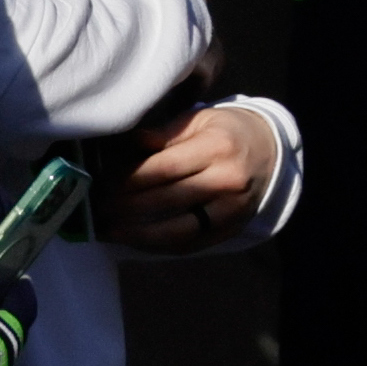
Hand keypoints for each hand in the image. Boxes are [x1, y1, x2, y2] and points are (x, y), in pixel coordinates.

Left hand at [105, 102, 277, 249]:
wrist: (270, 153)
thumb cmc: (226, 131)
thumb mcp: (199, 120)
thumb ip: (162, 135)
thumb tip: (120, 147)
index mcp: (216, 146)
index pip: (164, 168)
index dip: (129, 178)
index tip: (102, 182)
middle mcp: (226, 180)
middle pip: (167, 199)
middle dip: (126, 206)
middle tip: (96, 207)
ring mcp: (230, 210)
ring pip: (178, 230)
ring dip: (138, 234)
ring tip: (108, 231)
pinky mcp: (230, 230)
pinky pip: (190, 244)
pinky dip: (159, 245)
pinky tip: (135, 240)